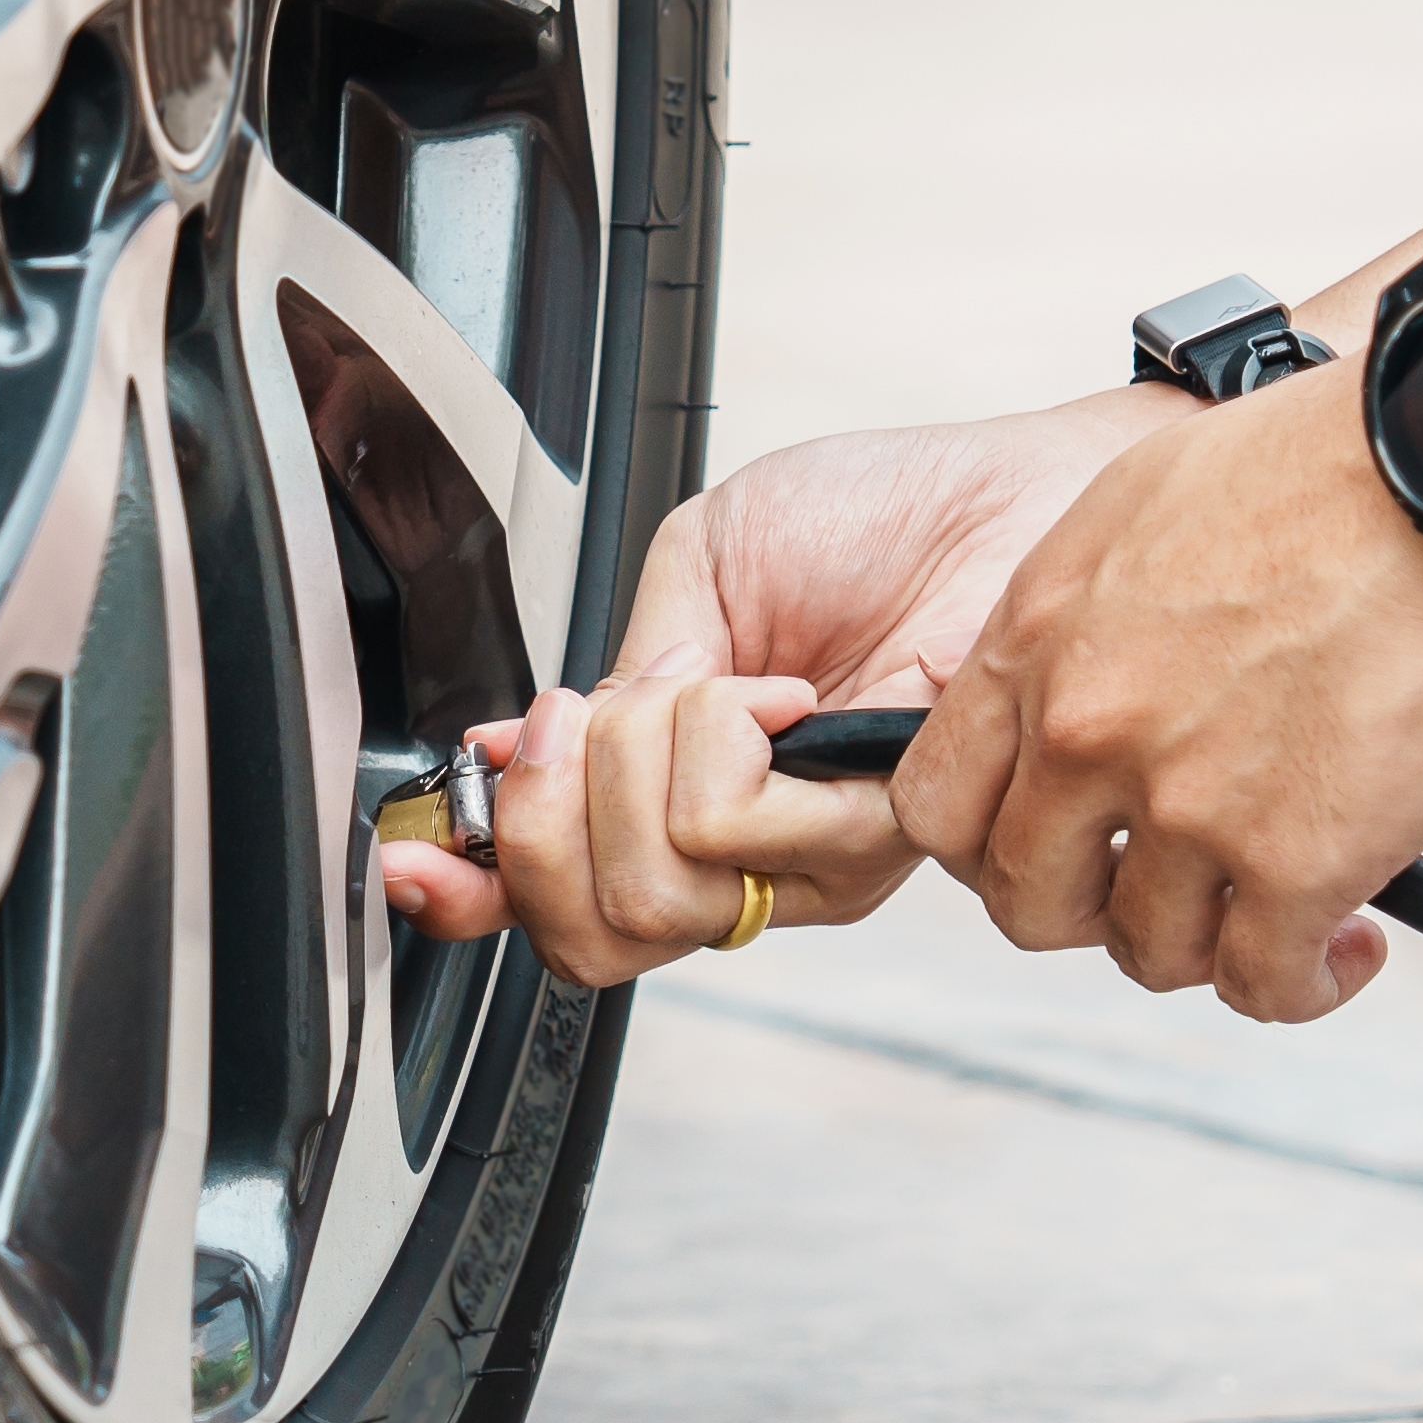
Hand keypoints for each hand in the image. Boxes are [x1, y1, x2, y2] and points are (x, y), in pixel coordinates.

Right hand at [375, 393, 1179, 982]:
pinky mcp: (872, 839)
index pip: (567, 901)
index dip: (474, 895)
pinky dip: (720, 739)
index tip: (415, 856)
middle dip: (555, 806)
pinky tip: (780, 693)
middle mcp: (756, 853)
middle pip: (593, 927)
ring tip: (719, 684)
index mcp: (694, 797)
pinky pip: (731, 830)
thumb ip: (620, 682)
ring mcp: (815, 859)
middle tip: (600, 714)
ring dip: (645, 758)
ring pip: (656, 883)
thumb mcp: (697, 570)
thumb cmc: (885, 518)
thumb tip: (522, 755)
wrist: (1007, 495)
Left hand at [893, 367, 1422, 1021]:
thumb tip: (1078, 686)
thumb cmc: (1321, 462)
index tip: (1064, 835)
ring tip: (1277, 906)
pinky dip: (1305, 983)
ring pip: (1149, 951)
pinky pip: (1265, 986)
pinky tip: (1346, 944)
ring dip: (1211, 942)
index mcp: (1036, 643)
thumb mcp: (1140, 511)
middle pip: (1027, 899)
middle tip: (1169, 881)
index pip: (936, 807)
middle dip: (1095, 906)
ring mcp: (1187, 806)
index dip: (994, 842)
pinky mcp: (1296, 862)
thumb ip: (1085, 621)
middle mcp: (1088, 733)